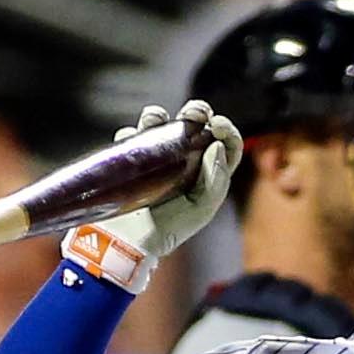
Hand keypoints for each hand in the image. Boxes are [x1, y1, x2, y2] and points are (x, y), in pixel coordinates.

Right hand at [61, 101, 241, 287]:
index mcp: (207, 174)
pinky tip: (134, 140)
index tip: (216, 125)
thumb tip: (215, 145)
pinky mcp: (132, 159)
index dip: (226, 129)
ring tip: (156, 120)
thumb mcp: (200, 210)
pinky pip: (132, 136)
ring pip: (161, 124)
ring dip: (160, 115)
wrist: (127, 242)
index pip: (226, 145)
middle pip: (194, 125)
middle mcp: (184, 162)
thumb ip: (215, 181)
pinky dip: (133, 132)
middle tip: (194, 113)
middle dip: (196, 111)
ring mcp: (156, 158)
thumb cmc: (167, 230)